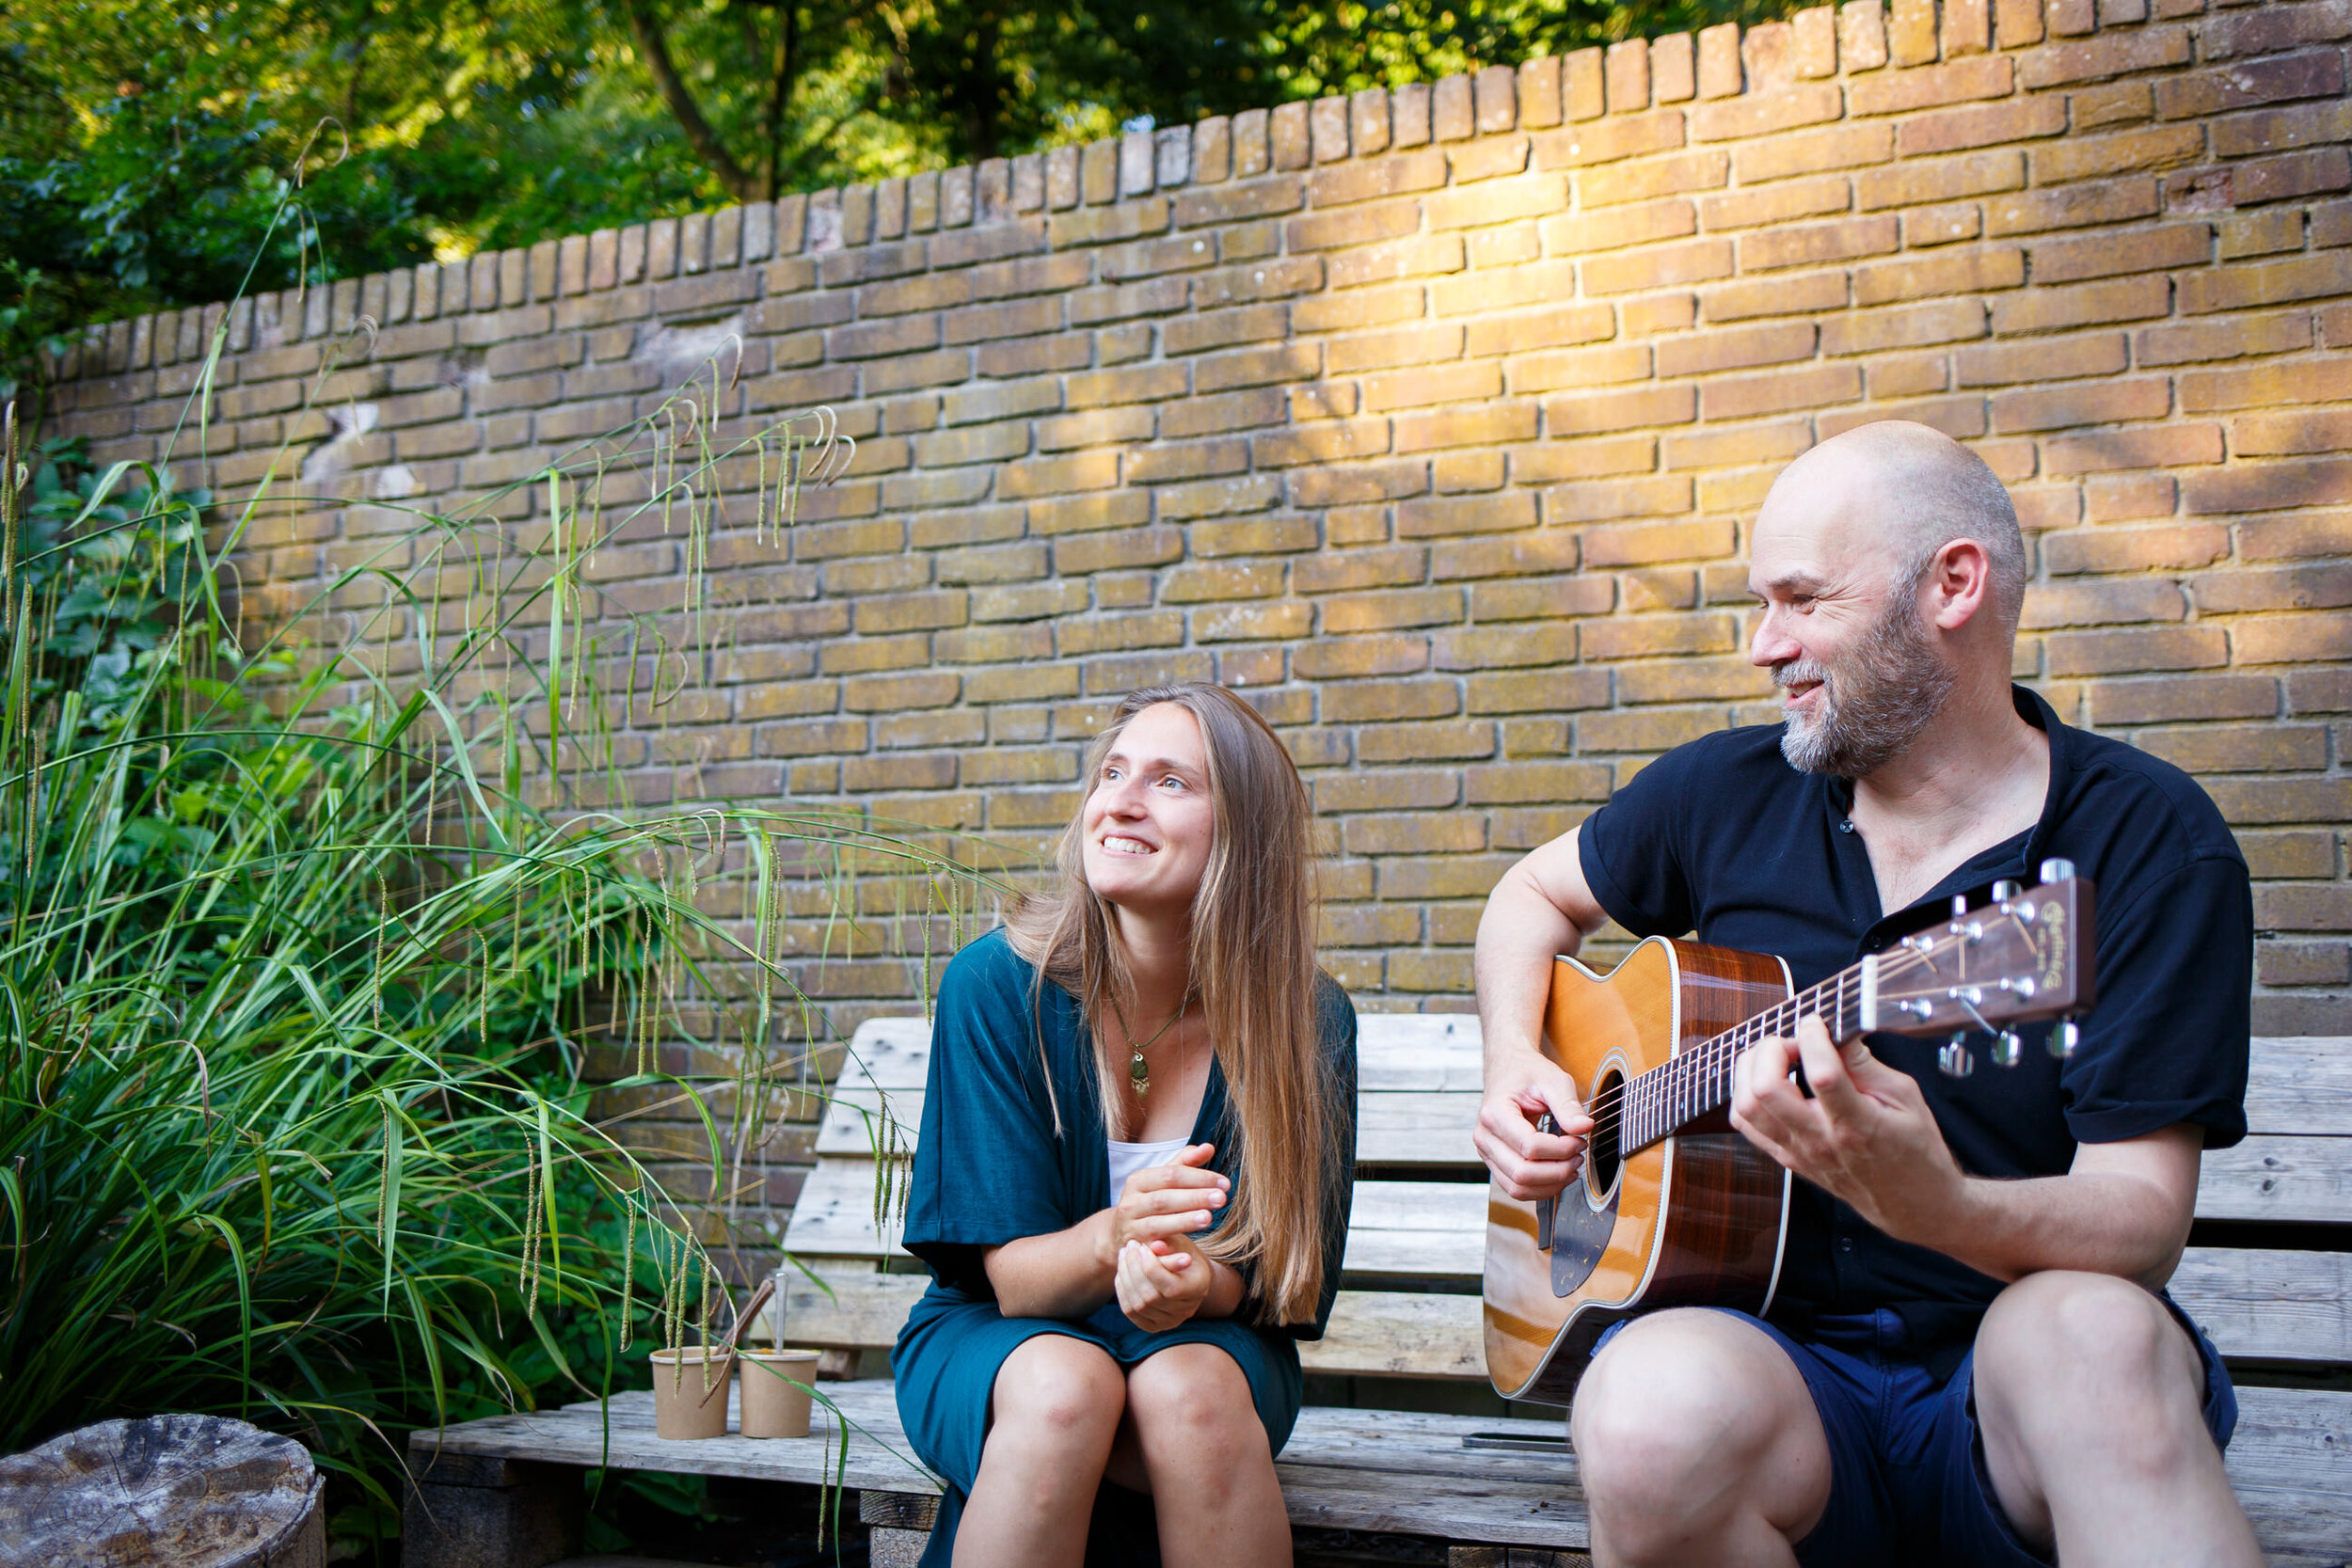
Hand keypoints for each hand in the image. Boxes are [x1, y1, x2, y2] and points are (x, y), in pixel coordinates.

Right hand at [1100, 1142, 1227, 1267]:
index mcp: (1138, 1180)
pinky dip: (1169, 1253)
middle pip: (1165, 1199)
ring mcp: (1131, 1228)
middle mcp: (1131, 1203)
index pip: (1171, 1175)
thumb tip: (1209, 1147)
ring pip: (1157, 1224)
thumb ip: (1186, 1163)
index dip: (1199, 1178)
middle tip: (1221, 1199)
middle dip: (1194, 1198)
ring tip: (1208, 1219)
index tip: (1225, 1183)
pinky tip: (1187, 1255)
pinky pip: (1152, 1251)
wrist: (1121, 1232)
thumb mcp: (1162, 1180)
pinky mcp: (1136, 1249)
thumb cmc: (1149, 1200)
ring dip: (1183, 1222)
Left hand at [1115, 1232, 1213, 1330]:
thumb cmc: (1182, 1252)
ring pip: (1137, 1305)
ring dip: (1125, 1277)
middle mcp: (1186, 1311)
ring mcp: (1169, 1322)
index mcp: (1198, 1289)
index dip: (1151, 1266)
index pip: (1171, 1287)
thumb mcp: (1180, 1243)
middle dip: (1134, 1268)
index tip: (1140, 1246)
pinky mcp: (1152, 1326)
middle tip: (1128, 1246)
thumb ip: (1169, 1244)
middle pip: (1151, 1297)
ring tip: (1124, 1254)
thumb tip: (1155, 1245)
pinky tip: (1122, 1271)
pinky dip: (1122, 1289)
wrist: (1184, 1273)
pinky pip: (1130, 1311)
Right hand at [1475, 1050, 1591, 1200]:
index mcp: (1494, 1113)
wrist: (1508, 1070)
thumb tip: (1584, 1128)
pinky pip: (1515, 1189)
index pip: (1528, 1146)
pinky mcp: (1495, 1162)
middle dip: (1557, 1171)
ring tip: (1570, 1168)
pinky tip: (1557, 1175)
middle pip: (1521, 1173)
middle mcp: (1485, 1136)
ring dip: (1550, 1184)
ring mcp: (1486, 1152)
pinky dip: (1540, 1189)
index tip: (1579, 1140)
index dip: (1560, 1149)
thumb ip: (1568, 1105)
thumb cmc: (1526, 1073)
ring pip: (1517, 1188)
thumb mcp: (1552, 1080)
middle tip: (1578, 1157)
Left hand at [1730, 1013, 1966, 1242]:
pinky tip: (1768, 1081)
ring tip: (1777, 1058)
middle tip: (1793, 1042)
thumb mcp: (1905, 1098)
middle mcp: (1820, 1141)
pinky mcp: (1787, 1159)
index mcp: (1857, 1124)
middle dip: (1771, 1050)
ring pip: (1746, 1106)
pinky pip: (1746, 1124)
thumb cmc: (1914, 1149)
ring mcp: (1798, 1153)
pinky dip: (1746, 1094)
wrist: (1912, 1204)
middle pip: (1765, 1089)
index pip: (1821, 1074)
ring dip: (1752, 1070)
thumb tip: (1837, 1031)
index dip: (1813, 1038)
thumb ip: (1866, 1064)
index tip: (1817, 1022)